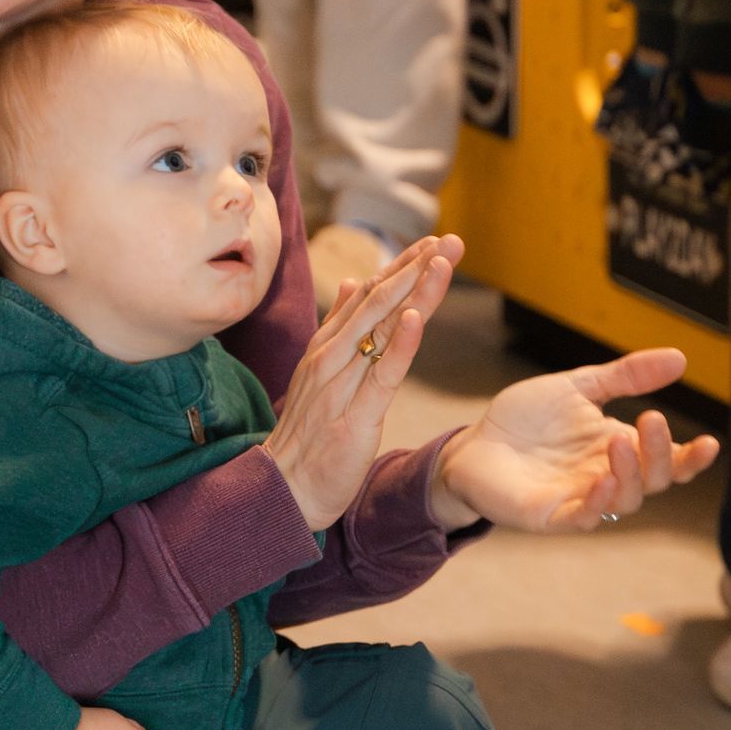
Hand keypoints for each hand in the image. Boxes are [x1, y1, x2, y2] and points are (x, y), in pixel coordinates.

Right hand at [265, 234, 464, 530]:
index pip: (368, 296)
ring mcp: (340, 385)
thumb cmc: (308, 438)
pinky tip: (415, 318)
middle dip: (413, 268)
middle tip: (447, 240)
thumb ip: (340, 329)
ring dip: (412, 291)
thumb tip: (356, 281)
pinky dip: (398, 344)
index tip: (431, 243)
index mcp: (326, 347)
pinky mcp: (354, 416)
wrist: (283, 489)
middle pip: (377, 302)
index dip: (400, 267)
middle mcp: (330, 358)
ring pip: (379, 328)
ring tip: (440, 261)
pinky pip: (380, 375)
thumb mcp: (322, 374)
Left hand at [433, 348, 719, 532]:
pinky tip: (602, 480)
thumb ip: (626, 376)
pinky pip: (584, 518)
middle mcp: (607, 477)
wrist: (473, 443)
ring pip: (625, 500)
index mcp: (618, 448)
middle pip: (652, 480)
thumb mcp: (578, 387)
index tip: (710, 443)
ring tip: (620, 439)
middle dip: (659, 454)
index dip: (691, 458)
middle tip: (651, 419)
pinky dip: (598, 503)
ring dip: (630, 473)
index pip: (667, 460)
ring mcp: (581, 499)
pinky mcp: (550, 516)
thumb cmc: (524, 419)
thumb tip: (680, 358)